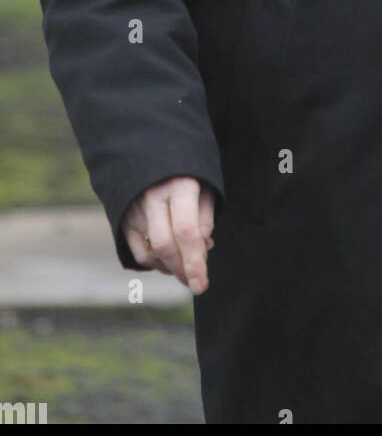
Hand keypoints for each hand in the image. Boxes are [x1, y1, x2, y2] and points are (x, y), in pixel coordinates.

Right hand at [122, 176, 214, 293]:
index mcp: (179, 184)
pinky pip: (139, 252)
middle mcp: (152, 197)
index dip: (195, 262)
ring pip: (151, 253)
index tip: (201, 286)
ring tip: (185, 265)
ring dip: (170, 268)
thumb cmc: (186, 170)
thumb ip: (205, 217)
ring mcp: (134, 208)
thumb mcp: (204, 185)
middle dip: (182, 270)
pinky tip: (169, 261)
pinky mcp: (123, 218)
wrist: (149, 149)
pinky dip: (155, 264)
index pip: (186, 231)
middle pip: (166, 246)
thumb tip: (203, 249)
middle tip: (196, 282)